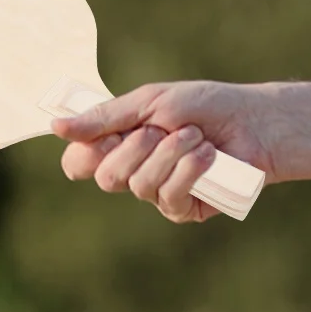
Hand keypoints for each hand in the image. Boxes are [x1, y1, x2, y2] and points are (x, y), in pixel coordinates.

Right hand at [52, 80, 280, 223]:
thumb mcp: (152, 102)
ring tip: (197, 136)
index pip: (78, 163)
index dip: (85, 153)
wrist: (254, 122)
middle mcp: (133, 171)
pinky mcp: (183, 209)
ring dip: (170, 153)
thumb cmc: (204, 106)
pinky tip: (208, 156)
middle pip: (105, 176)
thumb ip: (106, 118)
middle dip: (136, 146)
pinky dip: (188, 171)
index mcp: (120, 142)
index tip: (106, 135)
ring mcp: (157, 193)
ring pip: (138, 185)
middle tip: (163, 128)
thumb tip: (56, 127)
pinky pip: (168, 197)